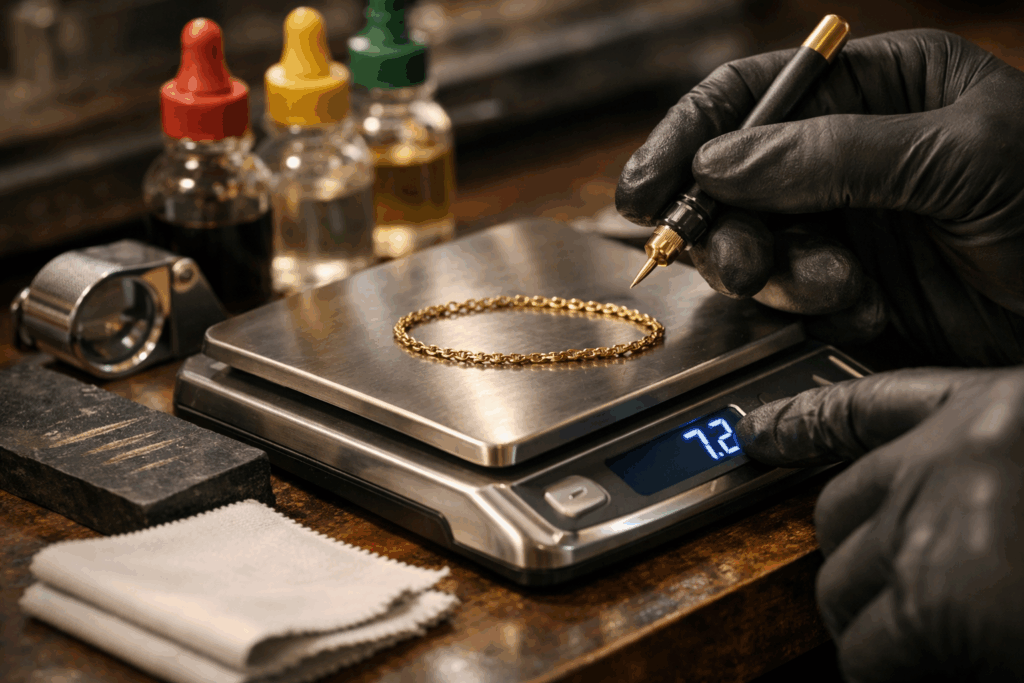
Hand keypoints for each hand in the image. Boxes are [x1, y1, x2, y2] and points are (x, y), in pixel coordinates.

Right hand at [615, 29, 1023, 364]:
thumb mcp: (960, 159)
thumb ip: (831, 154)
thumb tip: (717, 164)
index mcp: (874, 88)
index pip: (750, 94)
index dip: (685, 138)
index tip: (641, 193)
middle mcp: (844, 151)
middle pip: (732, 177)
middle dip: (727, 224)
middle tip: (741, 261)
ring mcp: (843, 222)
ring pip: (752, 243)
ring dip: (776, 273)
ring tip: (833, 287)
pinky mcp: (848, 287)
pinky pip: (786, 297)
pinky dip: (807, 308)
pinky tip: (860, 309)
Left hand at [736, 368, 1023, 681]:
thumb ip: (994, 471)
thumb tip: (953, 519)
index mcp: (995, 411)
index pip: (867, 405)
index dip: (805, 418)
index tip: (759, 431)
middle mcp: (947, 459)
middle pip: (836, 511)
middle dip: (855, 560)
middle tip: (897, 603)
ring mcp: (933, 529)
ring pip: (840, 585)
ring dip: (867, 623)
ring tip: (920, 646)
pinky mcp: (933, 606)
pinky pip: (867, 652)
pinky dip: (886, 671)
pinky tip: (931, 670)